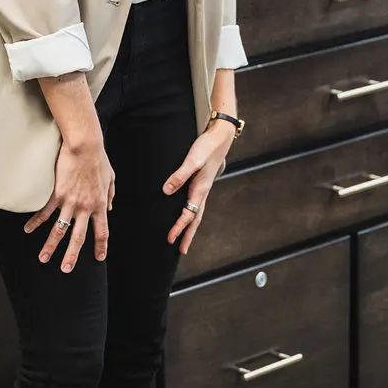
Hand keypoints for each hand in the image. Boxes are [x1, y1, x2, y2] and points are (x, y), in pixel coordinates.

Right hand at [24, 134, 114, 272]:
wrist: (85, 146)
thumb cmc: (99, 160)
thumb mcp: (110, 179)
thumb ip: (110, 195)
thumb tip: (110, 208)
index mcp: (100, 204)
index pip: (102, 231)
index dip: (101, 246)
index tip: (99, 258)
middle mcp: (85, 207)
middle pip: (78, 237)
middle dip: (72, 255)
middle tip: (66, 269)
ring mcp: (70, 202)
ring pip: (59, 230)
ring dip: (51, 246)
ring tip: (44, 258)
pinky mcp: (56, 194)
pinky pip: (44, 212)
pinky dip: (35, 222)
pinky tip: (28, 230)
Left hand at [164, 119, 235, 254]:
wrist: (221, 137)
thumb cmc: (207, 147)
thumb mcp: (193, 160)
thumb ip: (179, 175)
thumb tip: (166, 191)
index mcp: (200, 189)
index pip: (188, 214)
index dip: (179, 228)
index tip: (170, 239)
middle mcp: (203, 192)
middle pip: (195, 219)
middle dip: (188, 235)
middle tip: (182, 251)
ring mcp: (203, 188)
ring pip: (197, 213)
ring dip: (190, 227)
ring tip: (184, 238)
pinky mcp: (201, 183)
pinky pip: (195, 204)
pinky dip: (191, 214)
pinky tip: (186, 214)